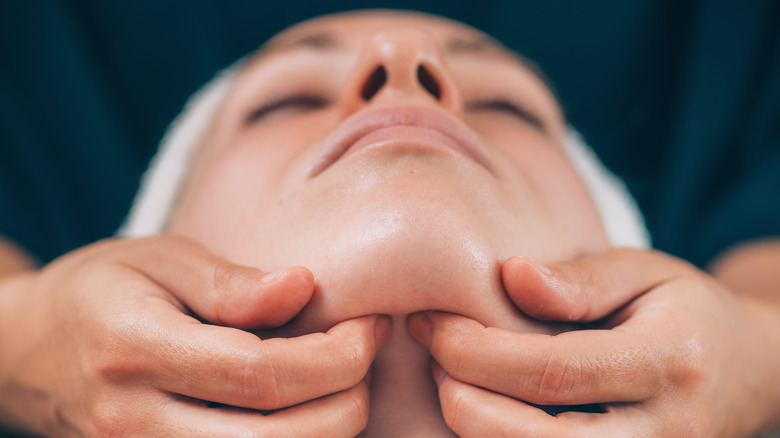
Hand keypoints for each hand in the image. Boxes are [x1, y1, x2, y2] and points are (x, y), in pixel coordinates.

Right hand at [0, 235, 389, 436]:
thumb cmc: (102, 289)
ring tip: (342, 378)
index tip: (367, 327)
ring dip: (327, 431)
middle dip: (347, 403)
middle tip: (366, 352)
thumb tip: (304, 288)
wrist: (28, 348)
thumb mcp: (162, 259)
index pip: (261, 377)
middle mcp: (135, 422)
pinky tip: (307, 407)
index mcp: (136, 351)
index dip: (334, 357)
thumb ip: (233, 283)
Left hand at [408, 248, 779, 436]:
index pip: (551, 372)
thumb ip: (579, 280)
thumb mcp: (643, 271)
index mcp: (670, 363)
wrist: (748, 369)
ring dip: (473, 428)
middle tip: (433, 353)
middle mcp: (667, 433)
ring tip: (452, 376)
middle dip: (461, 401)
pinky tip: (481, 405)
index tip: (435, 323)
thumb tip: (511, 276)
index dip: (477, 351)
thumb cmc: (684, 310)